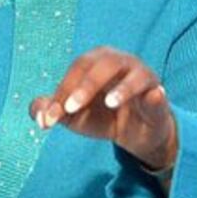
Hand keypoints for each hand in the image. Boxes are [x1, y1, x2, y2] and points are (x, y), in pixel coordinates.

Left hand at [34, 47, 178, 178]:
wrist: (132, 135)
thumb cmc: (100, 116)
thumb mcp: (72, 116)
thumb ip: (51, 111)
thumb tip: (38, 116)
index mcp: (95, 62)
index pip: (75, 72)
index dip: (60, 94)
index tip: (49, 120)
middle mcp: (120, 62)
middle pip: (102, 65)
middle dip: (85, 86)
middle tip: (70, 109)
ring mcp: (142, 76)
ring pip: (134, 75)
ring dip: (122, 88)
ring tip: (109, 103)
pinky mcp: (158, 95)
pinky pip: (157, 92)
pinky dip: (155, 95)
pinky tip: (153, 97)